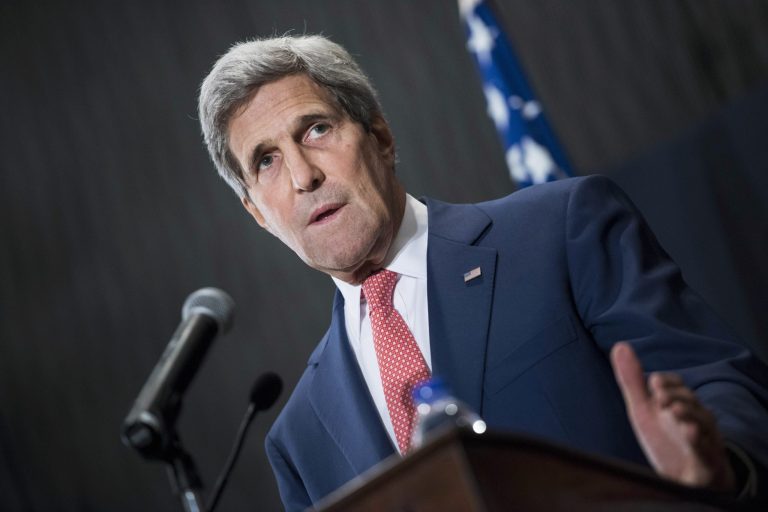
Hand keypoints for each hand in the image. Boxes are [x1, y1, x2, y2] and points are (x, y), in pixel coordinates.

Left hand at [610, 342, 735, 490]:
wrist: (686, 477)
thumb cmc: (665, 437)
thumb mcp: (644, 409)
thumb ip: (632, 380)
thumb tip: (620, 345)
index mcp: (677, 402)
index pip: (675, 384)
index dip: (666, 382)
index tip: (653, 382)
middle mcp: (694, 416)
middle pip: (689, 400)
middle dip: (675, 396)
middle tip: (659, 397)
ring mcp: (704, 437)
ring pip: (703, 422)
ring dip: (689, 414)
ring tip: (674, 411)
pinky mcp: (708, 460)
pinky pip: (708, 450)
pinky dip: (699, 442)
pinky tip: (691, 437)